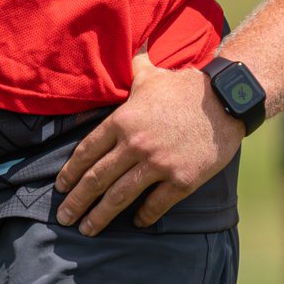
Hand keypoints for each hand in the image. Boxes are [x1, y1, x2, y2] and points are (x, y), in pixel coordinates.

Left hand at [54, 49, 243, 235]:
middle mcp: (136, 144)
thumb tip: (115, 52)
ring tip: (88, 230)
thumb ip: (128, 70)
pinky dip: (143, 216)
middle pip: (98, 178)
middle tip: (65, 218)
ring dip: (101, 216)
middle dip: (78, 201)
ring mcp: (158, 164)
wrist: (223, 101)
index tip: (61, 187)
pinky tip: (136, 223)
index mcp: (123, 120)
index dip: (71, 172)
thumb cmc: (182, 86)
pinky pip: (156, 204)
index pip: (88, 151)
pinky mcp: (181, 180)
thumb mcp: (148, 74)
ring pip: (120, 196)